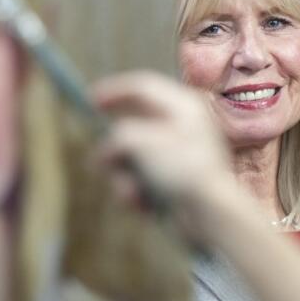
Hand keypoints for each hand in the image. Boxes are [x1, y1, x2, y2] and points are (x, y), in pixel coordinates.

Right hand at [92, 71, 236, 222]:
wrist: (211, 213)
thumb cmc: (181, 168)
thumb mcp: (141, 142)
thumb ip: (116, 138)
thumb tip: (104, 152)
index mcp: (182, 106)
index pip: (142, 87)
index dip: (112, 91)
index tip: (88, 100)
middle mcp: (182, 126)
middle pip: (133, 126)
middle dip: (114, 148)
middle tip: (99, 161)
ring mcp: (179, 155)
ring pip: (134, 158)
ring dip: (123, 177)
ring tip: (129, 193)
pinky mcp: (176, 181)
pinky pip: (144, 180)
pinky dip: (136, 192)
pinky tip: (140, 204)